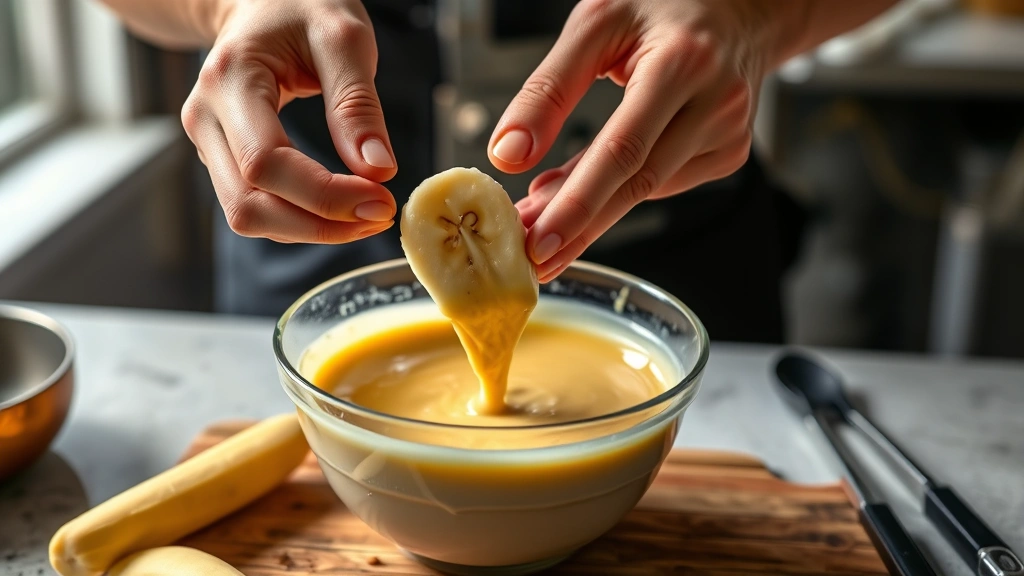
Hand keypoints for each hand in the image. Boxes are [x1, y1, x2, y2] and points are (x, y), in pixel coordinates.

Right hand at [181, 0, 396, 243]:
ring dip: (311, 230)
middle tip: (380, 215)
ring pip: (249, 216)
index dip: (324, 195)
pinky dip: (301, 219)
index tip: (381, 199)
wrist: (261, 0)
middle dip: (320, 224)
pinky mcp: (223, 159)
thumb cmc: (302, 8)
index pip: (266, 162)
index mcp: (229, 80)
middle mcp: (205, 118)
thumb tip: (378, 170)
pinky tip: (342, 207)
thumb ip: (357, 104)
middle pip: (249, 204)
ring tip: (367, 214)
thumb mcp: (343, 37)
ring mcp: (208, 142)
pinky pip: (258, 207)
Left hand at [489, 0, 781, 281]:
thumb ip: (549, 88)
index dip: (579, 202)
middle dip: (578, 225)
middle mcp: (716, 102)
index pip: (623, 149)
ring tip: (540, 220)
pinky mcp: (729, 152)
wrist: (739, 6)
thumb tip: (510, 154)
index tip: (538, 238)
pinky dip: (620, 191)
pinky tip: (586, 193)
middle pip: (638, 183)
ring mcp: (729, 133)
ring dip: (591, 212)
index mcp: (682, 62)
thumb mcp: (596, 24)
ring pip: (648, 188)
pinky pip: (663, 182)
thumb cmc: (661, 6)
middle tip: (530, 255)